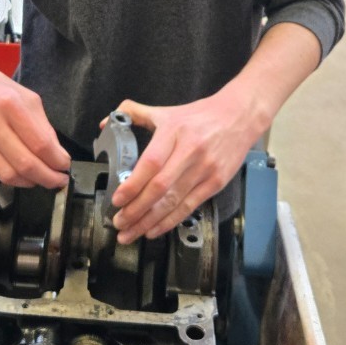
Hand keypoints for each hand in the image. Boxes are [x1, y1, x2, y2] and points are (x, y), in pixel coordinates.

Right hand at [0, 56, 70, 188]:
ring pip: (8, 175)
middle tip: (59, 179)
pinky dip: (12, 177)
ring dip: (30, 182)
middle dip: (48, 177)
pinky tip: (22, 173)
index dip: (57, 159)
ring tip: (42, 180)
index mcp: (9, 104)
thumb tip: (56, 152)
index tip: (65, 165)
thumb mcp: (24, 95)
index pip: (39, 143)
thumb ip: (41, 124)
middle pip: (25, 163)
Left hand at [103, 93, 262, 244]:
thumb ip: (135, 113)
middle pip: (160, 187)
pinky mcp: (215, 182)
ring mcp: (204, 169)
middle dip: (136, 210)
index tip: (117, 199)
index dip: (133, 185)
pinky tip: (154, 229)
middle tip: (119, 222)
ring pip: (173, 201)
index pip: (150, 162)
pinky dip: (170, 221)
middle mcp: (189, 151)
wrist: (239, 116)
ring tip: (131, 233)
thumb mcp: (166, 111)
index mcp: (174, 130)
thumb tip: (106, 122)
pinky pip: (189, 207)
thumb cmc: (200, 115)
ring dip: (149, 221)